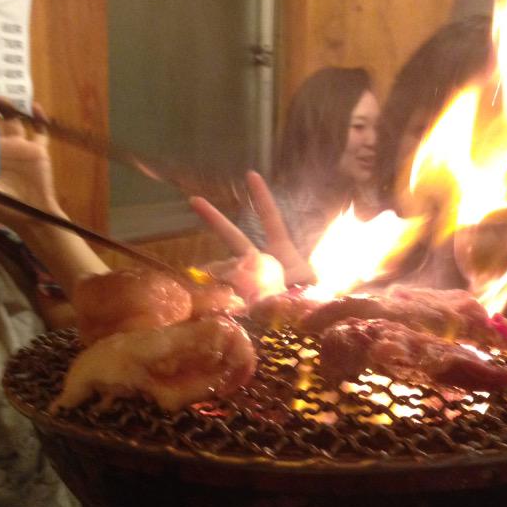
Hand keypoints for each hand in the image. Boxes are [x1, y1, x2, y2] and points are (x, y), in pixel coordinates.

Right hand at [191, 171, 314, 298]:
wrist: (310, 332)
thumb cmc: (313, 306)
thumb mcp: (307, 283)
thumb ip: (281, 270)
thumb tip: (252, 272)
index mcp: (282, 254)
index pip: (271, 220)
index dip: (262, 198)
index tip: (251, 175)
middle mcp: (261, 264)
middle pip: (234, 238)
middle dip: (214, 219)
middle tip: (194, 199)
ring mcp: (248, 281)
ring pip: (225, 270)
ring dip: (221, 278)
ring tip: (228, 290)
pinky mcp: (238, 300)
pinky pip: (223, 292)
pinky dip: (217, 296)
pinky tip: (216, 302)